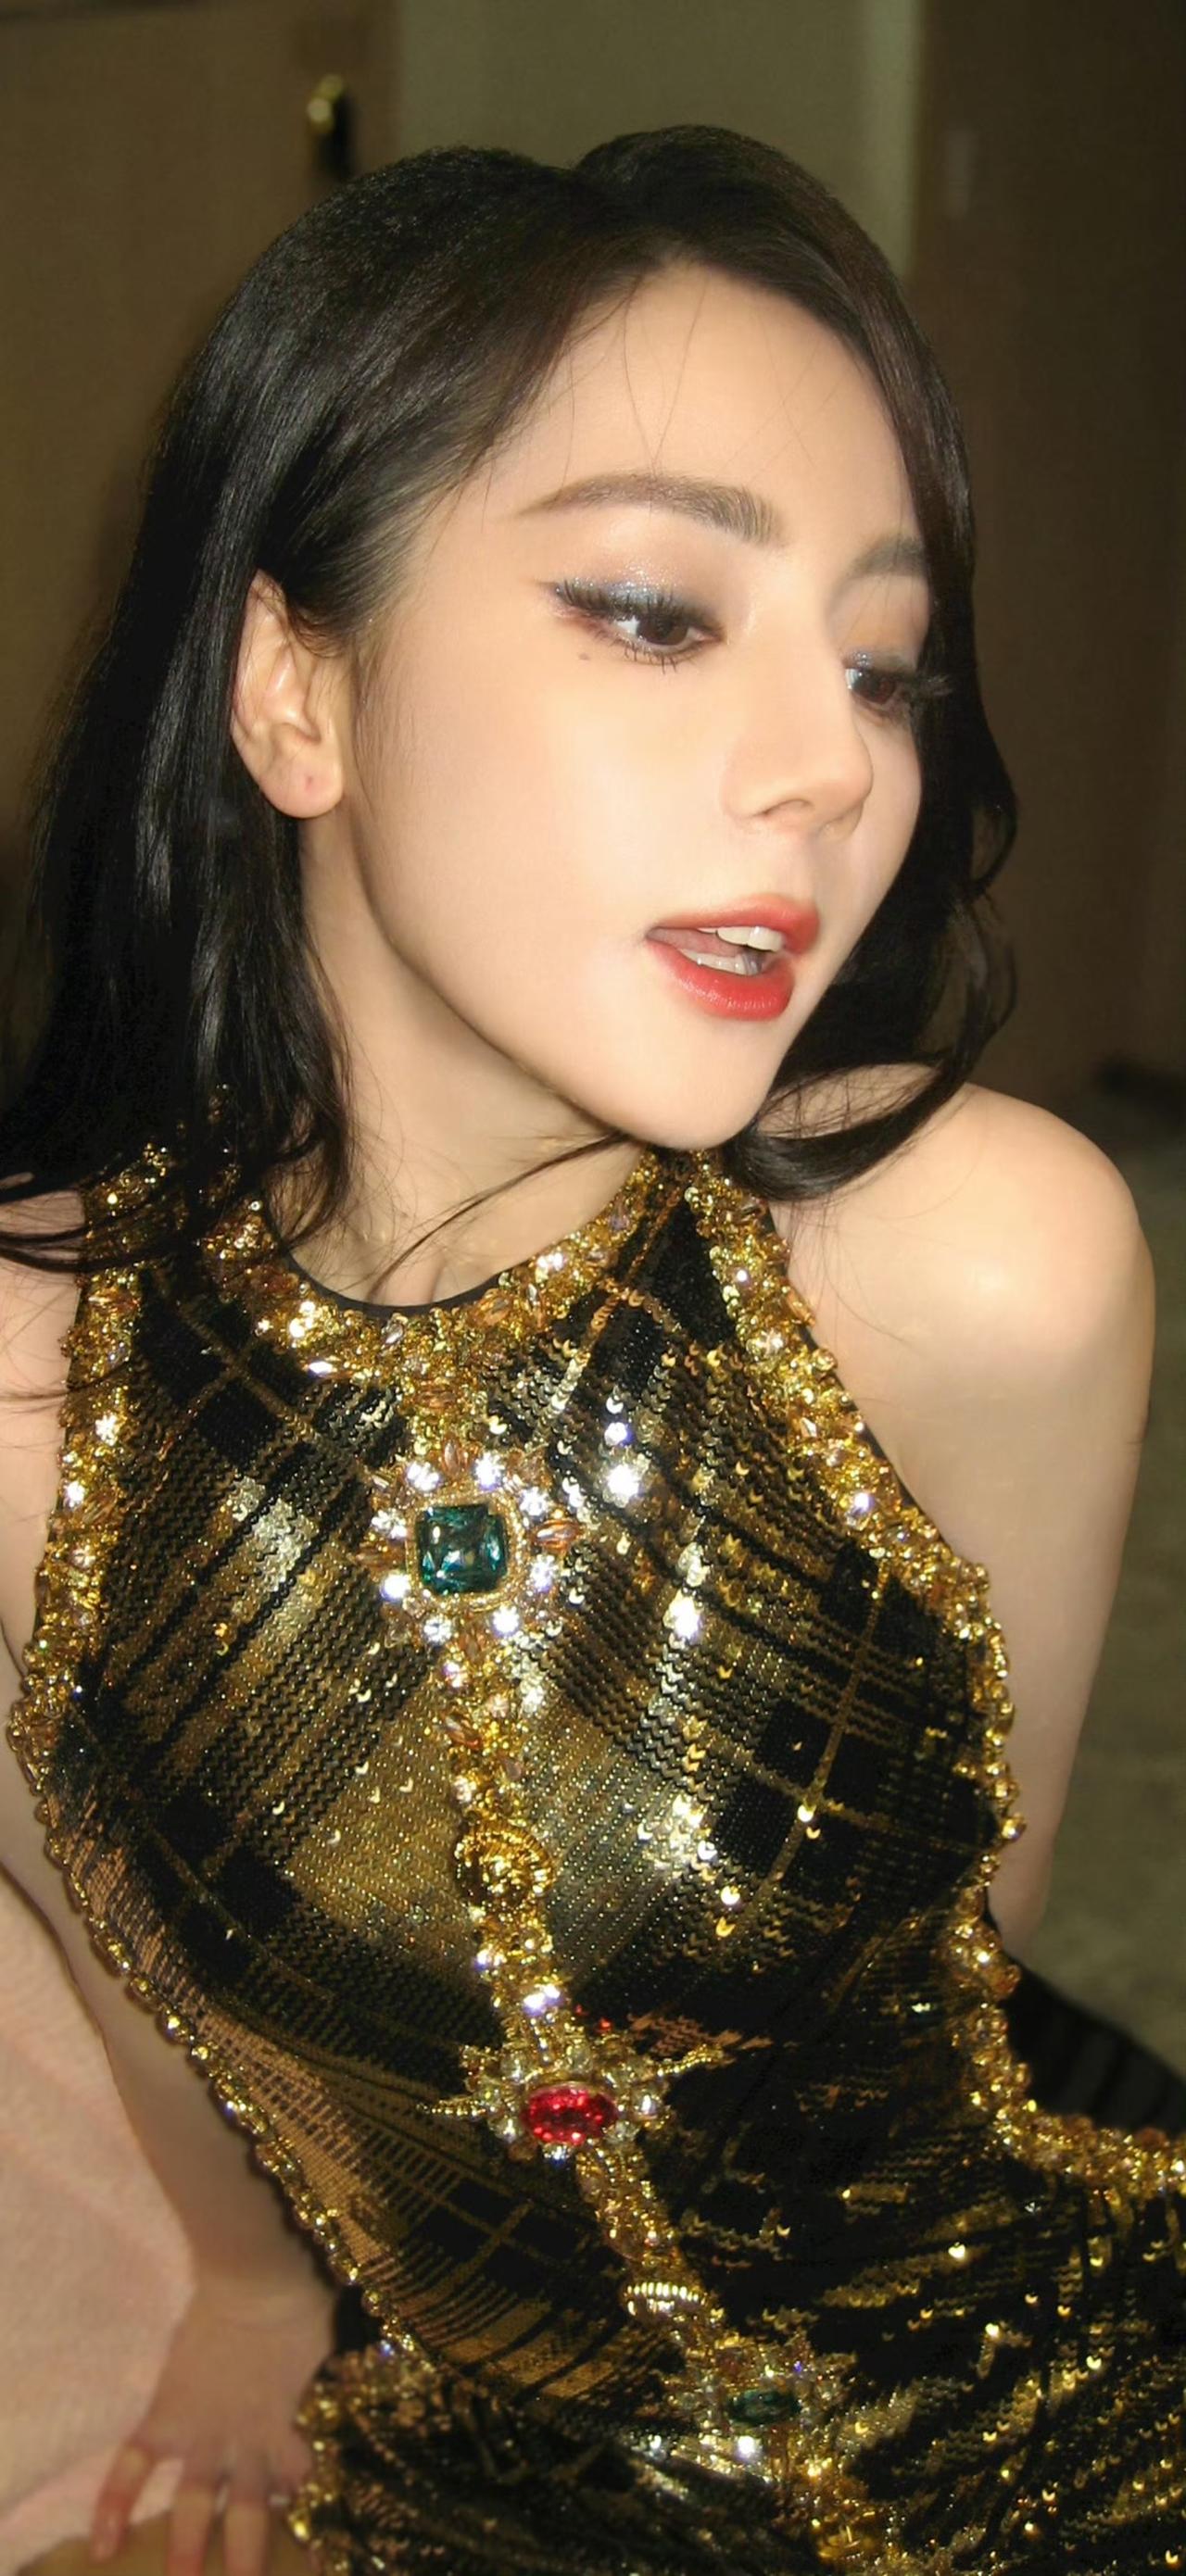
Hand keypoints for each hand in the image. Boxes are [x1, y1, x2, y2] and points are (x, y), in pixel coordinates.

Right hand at [88, 2266, 336, 2575]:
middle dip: (244, 2562)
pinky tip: (103, 2546)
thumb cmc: (305, 2309)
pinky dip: (115, 2503)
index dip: (315, 2532)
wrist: (258, 2280)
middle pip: (250, 2517)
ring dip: (186, 2548)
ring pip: (195, 2504)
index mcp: (293, 2436)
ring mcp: (204, 2434)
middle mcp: (250, 2447)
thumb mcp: (331, 2364)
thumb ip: (333, 2399)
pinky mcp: (167, 2416)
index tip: (320, 2565)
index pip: (305, 2498)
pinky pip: (134, 2465)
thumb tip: (356, 2406)